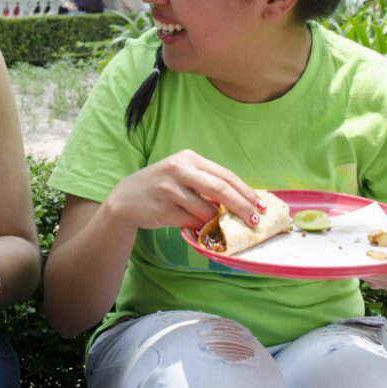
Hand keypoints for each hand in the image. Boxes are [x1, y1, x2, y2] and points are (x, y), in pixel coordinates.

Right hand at [103, 150, 264, 231]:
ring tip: (220, 226)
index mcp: (188, 158)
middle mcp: (179, 170)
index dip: (246, 191)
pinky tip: (200, 229)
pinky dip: (200, 228)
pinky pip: (192, 223)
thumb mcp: (182, 174)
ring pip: (206, 210)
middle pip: (220, 189)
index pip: (225, 175)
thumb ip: (207, 182)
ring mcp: (169, 190)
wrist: (126, 198)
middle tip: (254, 220)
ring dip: (217, 221)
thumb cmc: (162, 186)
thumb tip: (242, 200)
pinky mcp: (163, 209)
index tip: (260, 205)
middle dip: (241, 207)